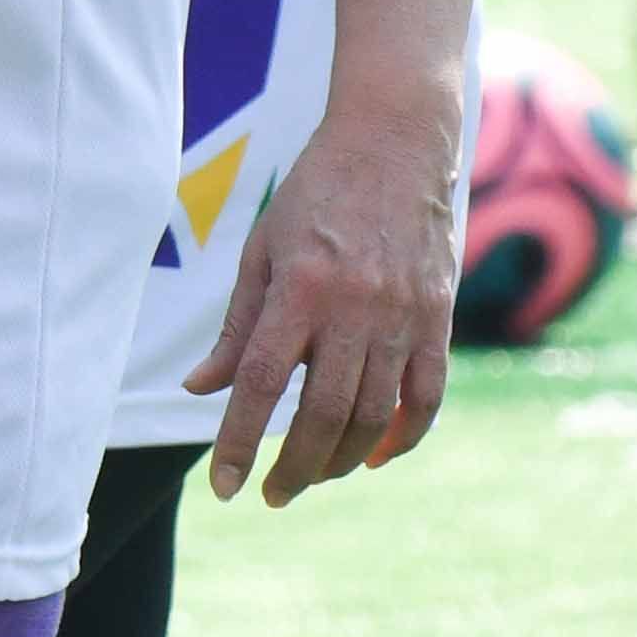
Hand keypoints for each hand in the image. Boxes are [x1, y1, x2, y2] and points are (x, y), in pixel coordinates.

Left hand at [191, 91, 462, 505]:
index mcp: (300, 286)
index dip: (239, 441)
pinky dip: (402, 437)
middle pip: (323, 412)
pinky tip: (374, 456)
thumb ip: (238, 327)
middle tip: (272, 495)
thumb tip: (200, 389)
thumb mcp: (262, 249)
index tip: (224, 487)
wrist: (395, 141)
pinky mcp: (437, 317)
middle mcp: (354, 305)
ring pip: (375, 414)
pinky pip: (427, 396)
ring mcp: (402, 314)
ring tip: (313, 475)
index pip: (263, 382)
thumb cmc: (316, 193)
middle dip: (293, 468)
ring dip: (341, 459)